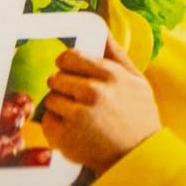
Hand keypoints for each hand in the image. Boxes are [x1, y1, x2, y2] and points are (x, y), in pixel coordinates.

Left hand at [39, 37, 159, 174]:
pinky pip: (46, 120)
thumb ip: (117, 55)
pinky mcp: (64, 135)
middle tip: (75, 95)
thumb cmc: (139, 116)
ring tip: (77, 113)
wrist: (137, 154)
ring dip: (59, 104)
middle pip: (56, 77)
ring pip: (50, 99)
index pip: (71, 57)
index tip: (67, 68)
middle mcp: (92, 92)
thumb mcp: (137, 81)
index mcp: (110, 76)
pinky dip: (56, 123)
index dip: (66, 62)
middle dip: (63, 85)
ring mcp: (76, 114)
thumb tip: (103, 31)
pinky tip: (73, 127)